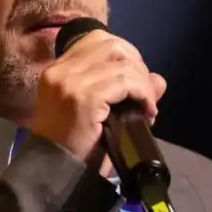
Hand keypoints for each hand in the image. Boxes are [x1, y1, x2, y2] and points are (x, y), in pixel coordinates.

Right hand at [30, 30, 166, 160]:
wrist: (52, 171)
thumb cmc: (71, 146)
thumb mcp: (98, 112)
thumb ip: (124, 90)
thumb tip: (158, 80)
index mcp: (60, 69)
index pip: (98, 40)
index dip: (125, 55)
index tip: (135, 80)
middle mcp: (62, 69)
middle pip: (114, 46)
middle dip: (138, 66)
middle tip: (144, 94)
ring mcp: (72, 82)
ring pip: (124, 64)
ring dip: (143, 84)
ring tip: (147, 107)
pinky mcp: (85, 97)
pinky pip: (126, 82)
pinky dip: (143, 94)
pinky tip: (147, 112)